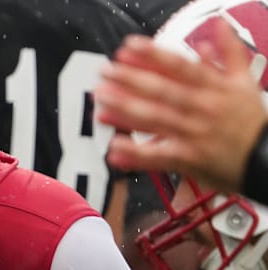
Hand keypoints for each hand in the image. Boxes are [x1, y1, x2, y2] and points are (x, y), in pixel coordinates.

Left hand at [95, 19, 266, 192]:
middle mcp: (202, 108)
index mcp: (214, 88)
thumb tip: (217, 27)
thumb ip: (229, 53)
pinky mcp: (188, 158)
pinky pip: (158, 155)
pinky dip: (135, 153)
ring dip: (126, 110)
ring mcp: (194, 134)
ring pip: (156, 119)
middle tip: (105, 71)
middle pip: (162, 91)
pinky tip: (114, 147)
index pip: (180, 66)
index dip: (153, 55)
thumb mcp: (246, 82)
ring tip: (101, 101)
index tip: (129, 46)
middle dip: (131, 79)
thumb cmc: (252, 121)